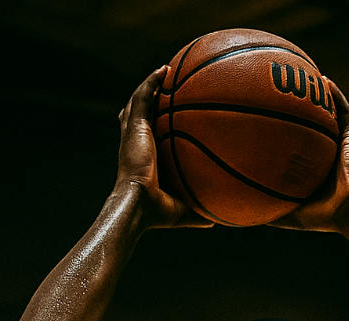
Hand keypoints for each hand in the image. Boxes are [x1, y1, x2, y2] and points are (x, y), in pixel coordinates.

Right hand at [115, 68, 213, 229]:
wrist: (138, 204)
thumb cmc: (156, 212)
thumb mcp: (182, 212)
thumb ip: (197, 213)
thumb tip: (216, 221)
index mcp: (144, 158)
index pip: (148, 137)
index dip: (155, 126)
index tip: (169, 118)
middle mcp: (136, 142)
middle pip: (140, 115)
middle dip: (150, 101)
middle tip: (165, 90)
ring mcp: (133, 133)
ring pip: (139, 101)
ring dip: (151, 86)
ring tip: (166, 72)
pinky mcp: (134, 127)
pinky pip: (143, 96)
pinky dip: (152, 82)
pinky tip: (164, 70)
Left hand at [269, 81, 348, 232]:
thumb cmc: (323, 217)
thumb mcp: (288, 216)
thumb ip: (268, 213)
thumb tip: (236, 217)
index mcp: (312, 170)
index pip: (294, 148)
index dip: (280, 136)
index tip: (262, 123)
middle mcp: (325, 154)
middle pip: (307, 127)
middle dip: (294, 111)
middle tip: (277, 95)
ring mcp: (339, 145)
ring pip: (326, 115)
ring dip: (316, 98)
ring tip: (301, 78)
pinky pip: (344, 111)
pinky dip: (335, 95)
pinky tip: (323, 79)